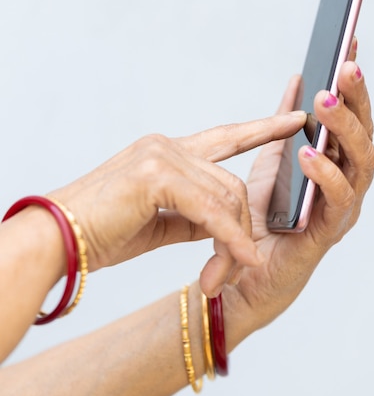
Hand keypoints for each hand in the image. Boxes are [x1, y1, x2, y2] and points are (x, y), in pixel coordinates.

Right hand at [51, 111, 305, 283]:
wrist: (55, 239)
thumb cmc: (101, 231)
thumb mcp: (160, 223)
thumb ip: (195, 216)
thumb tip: (225, 224)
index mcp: (167, 152)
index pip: (226, 137)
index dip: (262, 129)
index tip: (295, 120)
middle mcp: (167, 146)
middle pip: (231, 184)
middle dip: (244, 228)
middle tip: (243, 264)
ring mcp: (161, 156)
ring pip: (226, 198)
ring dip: (234, 241)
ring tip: (224, 276)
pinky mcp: (156, 175)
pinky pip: (210, 210)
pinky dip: (230, 239)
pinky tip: (242, 260)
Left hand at [223, 46, 373, 341]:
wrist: (245, 269)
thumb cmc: (264, 216)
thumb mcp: (274, 159)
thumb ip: (286, 123)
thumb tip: (297, 78)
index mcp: (336, 163)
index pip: (352, 115)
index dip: (354, 82)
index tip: (351, 41)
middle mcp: (347, 183)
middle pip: (364, 133)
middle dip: (357, 98)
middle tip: (345, 66)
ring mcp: (342, 209)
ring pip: (360, 163)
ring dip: (344, 130)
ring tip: (325, 101)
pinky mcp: (327, 233)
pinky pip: (337, 201)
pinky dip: (325, 174)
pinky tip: (308, 152)